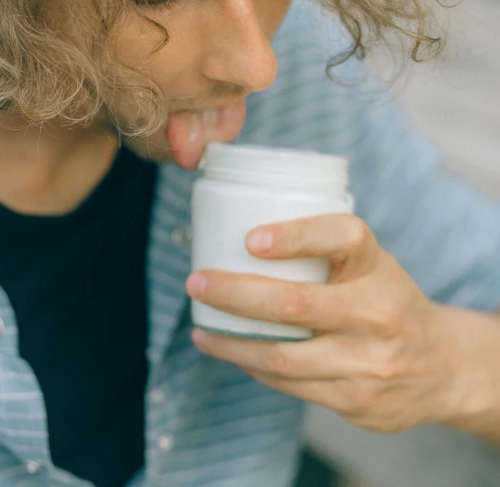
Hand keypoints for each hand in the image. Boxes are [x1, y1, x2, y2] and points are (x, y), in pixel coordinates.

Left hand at [186, 214, 461, 432]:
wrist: (440, 366)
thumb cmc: (387, 298)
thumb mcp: (371, 263)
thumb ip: (323, 250)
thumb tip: (242, 236)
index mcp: (379, 267)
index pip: (343, 237)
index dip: (294, 236)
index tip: (250, 239)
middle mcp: (378, 314)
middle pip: (295, 305)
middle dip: (235, 294)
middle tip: (197, 281)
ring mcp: (368, 364)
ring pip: (283, 356)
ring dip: (232, 343)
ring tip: (201, 327)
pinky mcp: (357, 403)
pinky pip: (291, 386)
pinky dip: (255, 367)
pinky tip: (235, 352)